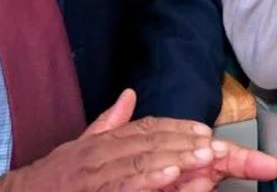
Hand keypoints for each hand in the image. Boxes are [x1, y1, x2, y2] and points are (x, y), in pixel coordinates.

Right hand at [3, 89, 276, 191]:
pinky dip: (147, 181)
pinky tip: (171, 177)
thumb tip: (128, 95)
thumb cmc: (54, 178)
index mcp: (107, 141)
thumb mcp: (81, 146)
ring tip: (207, 157)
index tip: (210, 134)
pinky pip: (124, 186)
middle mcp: (105, 152)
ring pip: (144, 163)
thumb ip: (108, 124)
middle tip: (223, 149)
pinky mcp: (94, 190)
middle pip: (156, 144)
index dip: (182, 130)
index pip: (151, 129)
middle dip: (192, 147)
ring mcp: (98, 174)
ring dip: (177, 159)